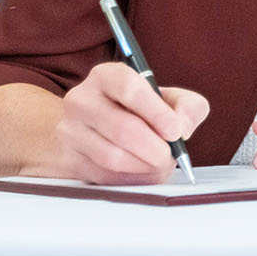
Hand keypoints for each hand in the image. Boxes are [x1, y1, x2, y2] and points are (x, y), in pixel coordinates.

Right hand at [56, 61, 208, 183]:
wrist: (94, 129)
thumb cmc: (138, 112)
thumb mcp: (167, 99)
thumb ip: (187, 106)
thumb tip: (184, 128)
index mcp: (106, 76)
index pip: (128, 87)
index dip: (156, 112)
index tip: (176, 132)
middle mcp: (81, 99)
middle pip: (123, 128)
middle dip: (155, 149)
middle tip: (170, 156)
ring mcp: (70, 130)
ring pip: (112, 156)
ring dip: (144, 167)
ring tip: (158, 165)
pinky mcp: (69, 159)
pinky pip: (104, 176)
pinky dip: (130, 180)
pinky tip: (140, 173)